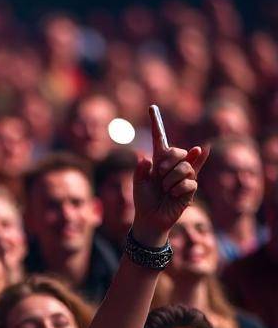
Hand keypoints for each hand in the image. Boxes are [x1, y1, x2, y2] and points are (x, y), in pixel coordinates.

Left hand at [132, 107, 208, 246]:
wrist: (150, 220)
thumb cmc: (143, 202)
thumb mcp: (138, 185)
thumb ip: (140, 170)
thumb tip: (145, 157)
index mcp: (158, 161)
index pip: (160, 140)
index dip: (156, 124)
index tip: (151, 108)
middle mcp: (173, 165)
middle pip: (178, 151)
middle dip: (169, 161)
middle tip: (159, 173)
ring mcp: (183, 176)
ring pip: (185, 167)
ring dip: (171, 180)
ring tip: (165, 190)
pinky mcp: (190, 188)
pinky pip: (189, 182)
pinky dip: (178, 190)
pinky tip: (172, 196)